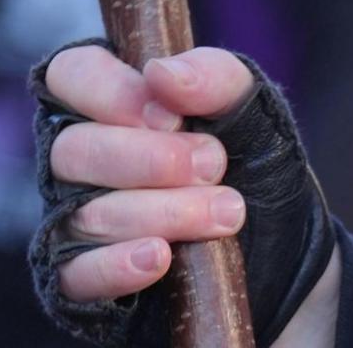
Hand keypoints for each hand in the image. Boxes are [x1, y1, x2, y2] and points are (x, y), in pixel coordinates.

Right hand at [32, 42, 339, 346]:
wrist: (281, 248)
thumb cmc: (251, 163)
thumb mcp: (252, 111)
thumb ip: (214, 78)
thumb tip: (161, 72)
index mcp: (111, 103)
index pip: (71, 75)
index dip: (110, 92)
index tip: (170, 117)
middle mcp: (81, 161)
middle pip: (73, 150)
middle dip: (149, 160)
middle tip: (213, 166)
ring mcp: (75, 220)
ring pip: (86, 213)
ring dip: (161, 212)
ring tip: (225, 213)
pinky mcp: (81, 279)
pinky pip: (75, 275)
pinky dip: (117, 265)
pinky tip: (159, 257)